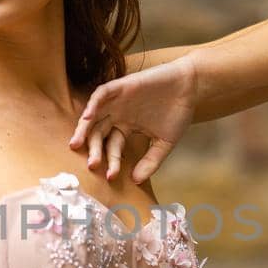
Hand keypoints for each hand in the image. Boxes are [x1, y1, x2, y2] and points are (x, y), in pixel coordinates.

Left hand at [69, 55, 197, 184]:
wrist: (191, 86)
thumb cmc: (178, 112)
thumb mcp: (164, 143)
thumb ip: (150, 161)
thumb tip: (135, 181)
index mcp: (125, 128)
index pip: (113, 148)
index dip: (111, 162)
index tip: (111, 177)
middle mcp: (117, 115)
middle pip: (98, 134)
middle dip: (94, 150)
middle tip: (91, 165)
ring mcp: (118, 101)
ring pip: (94, 115)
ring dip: (84, 129)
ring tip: (77, 143)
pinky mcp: (122, 86)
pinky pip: (102, 94)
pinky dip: (93, 104)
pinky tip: (88, 116)